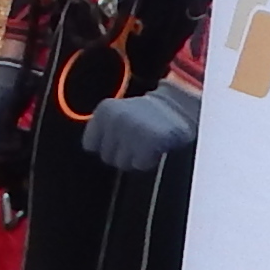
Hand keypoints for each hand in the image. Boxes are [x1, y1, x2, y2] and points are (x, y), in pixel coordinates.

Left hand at [79, 83, 198, 175]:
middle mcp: (115, 120)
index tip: (117, 141)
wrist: (179, 105)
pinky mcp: (148, 142)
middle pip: (106, 157)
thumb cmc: (148, 114)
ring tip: (145, 142)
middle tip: (136, 140)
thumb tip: (95, 150)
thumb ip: (104, 130)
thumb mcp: (118, 113)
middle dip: (121, 153)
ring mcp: (132, 131)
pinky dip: (148, 160)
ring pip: (122, 163)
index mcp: (104, 111)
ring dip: (135, 157)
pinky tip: (155, 147)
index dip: (105, 146)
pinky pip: (140, 165)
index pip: (90, 144)